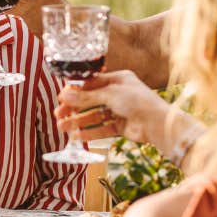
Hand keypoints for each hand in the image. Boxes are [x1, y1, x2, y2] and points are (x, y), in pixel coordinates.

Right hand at [53, 70, 171, 145]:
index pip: (91, 83)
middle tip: (58, 114)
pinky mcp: (122, 126)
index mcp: (118, 80)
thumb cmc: (138, 102)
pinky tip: (77, 136)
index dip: (76, 91)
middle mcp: (118, 94)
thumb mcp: (110, 94)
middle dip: (74, 108)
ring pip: (94, 116)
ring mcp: (120, 111)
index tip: (61, 97)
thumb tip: (64, 96)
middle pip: (90, 100)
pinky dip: (90, 132)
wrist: (158, 123)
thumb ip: (86, 97)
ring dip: (78, 121)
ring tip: (63, 128)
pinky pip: (102, 128)